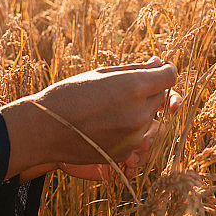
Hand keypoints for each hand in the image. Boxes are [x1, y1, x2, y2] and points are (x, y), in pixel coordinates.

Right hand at [1, 57, 177, 178]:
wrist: (45, 129)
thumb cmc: (69, 94)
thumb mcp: (100, 74)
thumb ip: (134, 69)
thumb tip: (158, 63)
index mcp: (134, 87)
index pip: (169, 76)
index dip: (164, 71)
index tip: (156, 70)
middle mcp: (139, 112)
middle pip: (161, 96)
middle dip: (149, 90)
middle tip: (124, 89)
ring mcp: (135, 135)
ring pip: (151, 117)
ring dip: (139, 111)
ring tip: (109, 108)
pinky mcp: (127, 152)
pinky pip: (139, 136)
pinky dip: (129, 129)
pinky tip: (105, 124)